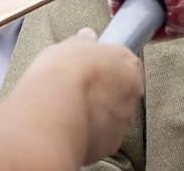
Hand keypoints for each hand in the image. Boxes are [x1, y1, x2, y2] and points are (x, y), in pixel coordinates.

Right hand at [25, 29, 144, 164]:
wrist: (52, 111)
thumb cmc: (64, 74)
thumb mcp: (71, 45)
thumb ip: (84, 43)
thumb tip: (87, 38)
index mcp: (128, 66)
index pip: (126, 63)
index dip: (107, 65)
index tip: (92, 66)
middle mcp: (131, 96)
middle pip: (121, 91)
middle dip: (103, 91)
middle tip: (78, 87)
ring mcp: (121, 123)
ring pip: (111, 116)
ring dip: (96, 113)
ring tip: (69, 108)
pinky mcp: (108, 145)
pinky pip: (100, 136)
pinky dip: (88, 131)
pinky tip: (69, 124)